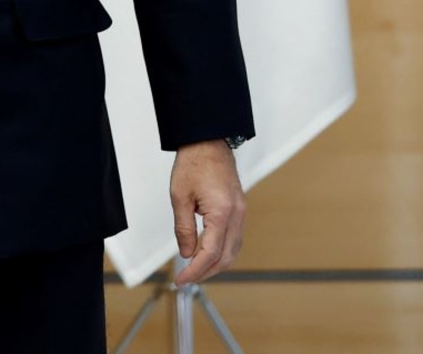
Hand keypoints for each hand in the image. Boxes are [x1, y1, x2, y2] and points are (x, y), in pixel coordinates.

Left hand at [170, 141, 245, 285]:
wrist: (208, 142)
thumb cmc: (193, 163)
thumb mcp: (179, 197)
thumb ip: (184, 228)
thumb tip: (187, 254)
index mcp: (222, 212)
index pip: (211, 252)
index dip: (196, 270)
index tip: (182, 280)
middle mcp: (238, 216)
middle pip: (226, 257)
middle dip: (206, 272)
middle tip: (186, 279)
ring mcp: (242, 213)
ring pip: (233, 251)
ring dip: (215, 264)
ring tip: (195, 271)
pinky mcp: (240, 211)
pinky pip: (234, 239)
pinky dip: (222, 252)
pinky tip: (208, 255)